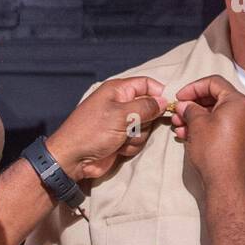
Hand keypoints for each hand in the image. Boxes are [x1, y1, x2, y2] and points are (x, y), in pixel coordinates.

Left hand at [49, 76, 166, 180]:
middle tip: (134, 126)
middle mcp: (121, 104)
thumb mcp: (121, 115)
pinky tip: (118, 149)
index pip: (147, 84)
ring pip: (146, 127)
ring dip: (137, 136)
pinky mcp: (121, 139)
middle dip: (146, 120)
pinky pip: (138, 140)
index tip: (170, 106)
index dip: (160, 93)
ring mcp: (121, 123)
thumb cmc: (92, 132)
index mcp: (118, 90)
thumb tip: (164, 101)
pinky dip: (131, 146)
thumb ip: (146, 107)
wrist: (73, 160)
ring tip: (121, 139)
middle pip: (150, 107)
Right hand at [171, 75, 244, 193]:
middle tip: (177, 112)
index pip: (214, 82)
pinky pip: (222, 127)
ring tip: (179, 126)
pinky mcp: (242, 141)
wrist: (226, 183)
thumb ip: (190, 108)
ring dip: (196, 117)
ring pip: (217, 114)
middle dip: (193, 104)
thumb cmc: (213, 151)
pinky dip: (206, 128)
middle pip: (216, 98)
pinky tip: (188, 135)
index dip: (193, 87)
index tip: (179, 97)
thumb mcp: (197, 124)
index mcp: (238, 102)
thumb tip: (185, 105)